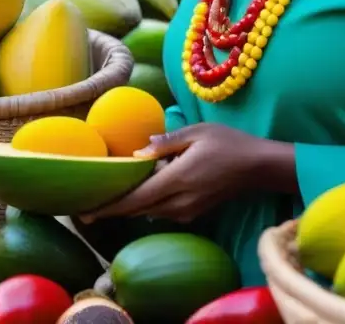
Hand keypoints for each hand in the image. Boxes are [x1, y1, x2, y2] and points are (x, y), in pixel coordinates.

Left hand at [80, 124, 290, 224]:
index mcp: (177, 179)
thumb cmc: (229, 143)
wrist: (258, 167)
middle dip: (114, 208)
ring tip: (111, 195)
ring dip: (132, 205)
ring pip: (150, 212)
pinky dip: (149, 203)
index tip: (86, 212)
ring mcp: (188, 210)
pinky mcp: (194, 212)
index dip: (109, 207)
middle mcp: (180, 201)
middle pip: (138, 209)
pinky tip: (144, 190)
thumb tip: (140, 150)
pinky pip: (163, 211)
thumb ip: (166, 142)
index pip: (136, 199)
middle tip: (88, 205)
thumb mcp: (197, 132)